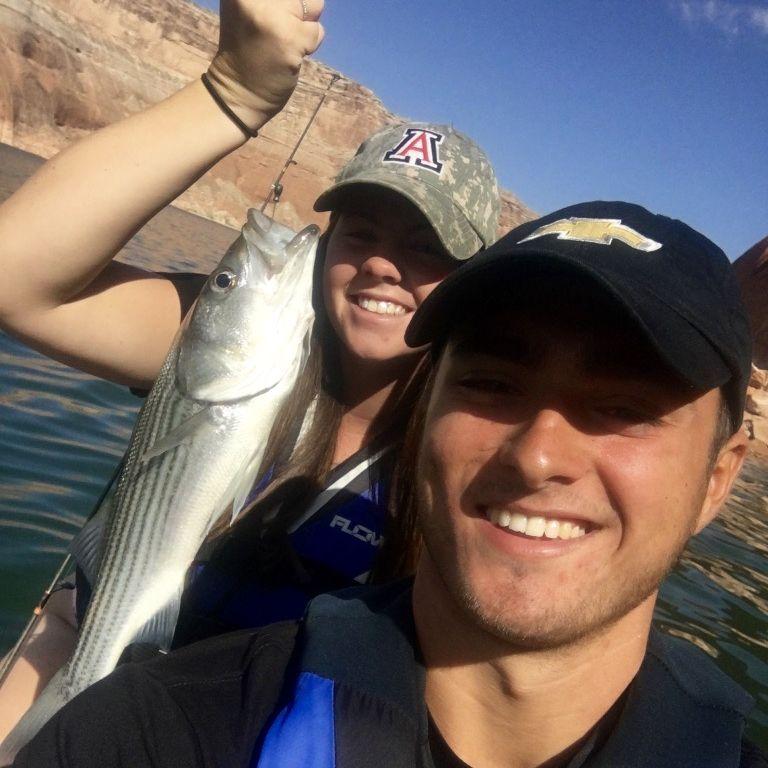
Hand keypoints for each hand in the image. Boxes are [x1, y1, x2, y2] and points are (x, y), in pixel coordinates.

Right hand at [207, 0, 324, 128]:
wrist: (237, 91)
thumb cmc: (247, 49)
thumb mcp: (251, 7)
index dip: (291, 2)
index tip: (279, 17)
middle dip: (300, 10)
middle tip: (277, 30)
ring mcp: (271, 14)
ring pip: (315, 4)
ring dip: (305, 26)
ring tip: (283, 41)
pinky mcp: (288, 37)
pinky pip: (317, 31)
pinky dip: (308, 46)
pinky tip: (288, 55)